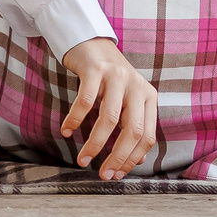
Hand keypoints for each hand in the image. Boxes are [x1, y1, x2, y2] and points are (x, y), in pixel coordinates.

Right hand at [58, 37, 156, 180]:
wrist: (91, 42)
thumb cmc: (108, 78)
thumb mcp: (127, 100)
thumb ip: (132, 125)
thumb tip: (135, 160)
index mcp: (149, 97)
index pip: (146, 136)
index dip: (132, 159)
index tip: (117, 174)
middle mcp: (137, 86)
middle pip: (132, 131)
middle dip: (117, 157)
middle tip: (103, 174)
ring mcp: (117, 77)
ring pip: (109, 119)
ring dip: (94, 144)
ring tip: (82, 160)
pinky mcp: (95, 70)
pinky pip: (85, 102)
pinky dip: (75, 120)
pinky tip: (66, 131)